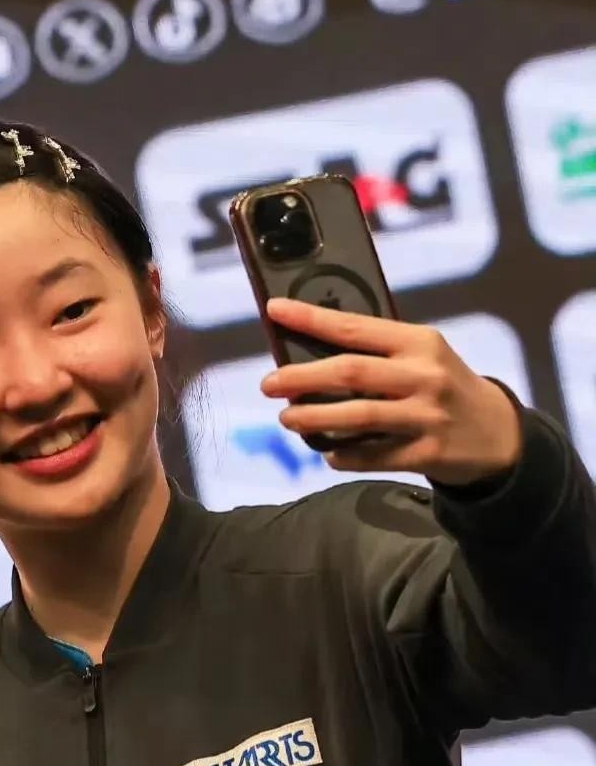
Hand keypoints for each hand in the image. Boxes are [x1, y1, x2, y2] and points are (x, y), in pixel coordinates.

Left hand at [261, 298, 522, 485]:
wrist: (497, 432)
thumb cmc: (443, 385)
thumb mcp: (423, 355)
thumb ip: (376, 351)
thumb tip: (307, 352)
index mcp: (419, 342)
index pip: (354, 327)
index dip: (310, 319)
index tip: (274, 310)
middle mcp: (424, 376)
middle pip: (350, 372)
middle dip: (302, 377)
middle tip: (269, 384)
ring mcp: (428, 416)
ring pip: (358, 416)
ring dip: (314, 418)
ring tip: (287, 419)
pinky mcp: (428, 453)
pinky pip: (374, 456)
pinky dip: (344, 455)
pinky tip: (327, 453)